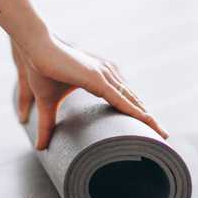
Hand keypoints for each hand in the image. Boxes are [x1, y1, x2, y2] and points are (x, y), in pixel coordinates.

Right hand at [10, 32, 166, 149]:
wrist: (34, 49)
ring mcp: (103, 76)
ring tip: (161, 133)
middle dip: (148, 119)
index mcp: (98, 79)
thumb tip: (39, 148)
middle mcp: (106, 76)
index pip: (123, 99)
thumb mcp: (47, 104)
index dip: (136, 113)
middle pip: (132, 101)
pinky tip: (146, 121)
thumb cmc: (41, 70)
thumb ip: (47, 125)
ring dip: (147, 118)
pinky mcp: (97, 78)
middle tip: (163, 135)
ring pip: (131, 101)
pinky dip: (134, 111)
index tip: (148, 128)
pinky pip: (120, 99)